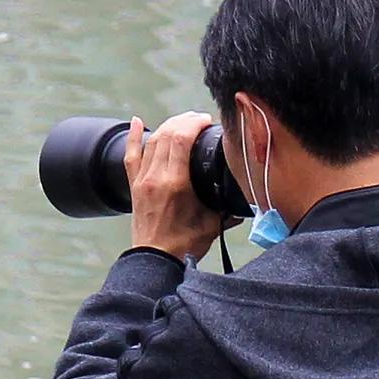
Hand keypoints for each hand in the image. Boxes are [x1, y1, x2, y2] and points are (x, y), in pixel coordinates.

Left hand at [128, 114, 224, 261]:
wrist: (155, 260)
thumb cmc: (183, 244)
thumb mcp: (213, 223)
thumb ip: (230, 208)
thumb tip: (248, 198)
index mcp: (175, 183)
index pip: (182, 139)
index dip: (194, 123)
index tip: (207, 121)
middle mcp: (156, 177)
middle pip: (167, 134)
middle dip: (184, 120)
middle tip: (199, 118)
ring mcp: (142, 179)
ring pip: (152, 141)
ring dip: (168, 125)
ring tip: (183, 120)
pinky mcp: (134, 185)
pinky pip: (131, 155)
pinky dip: (134, 136)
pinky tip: (138, 121)